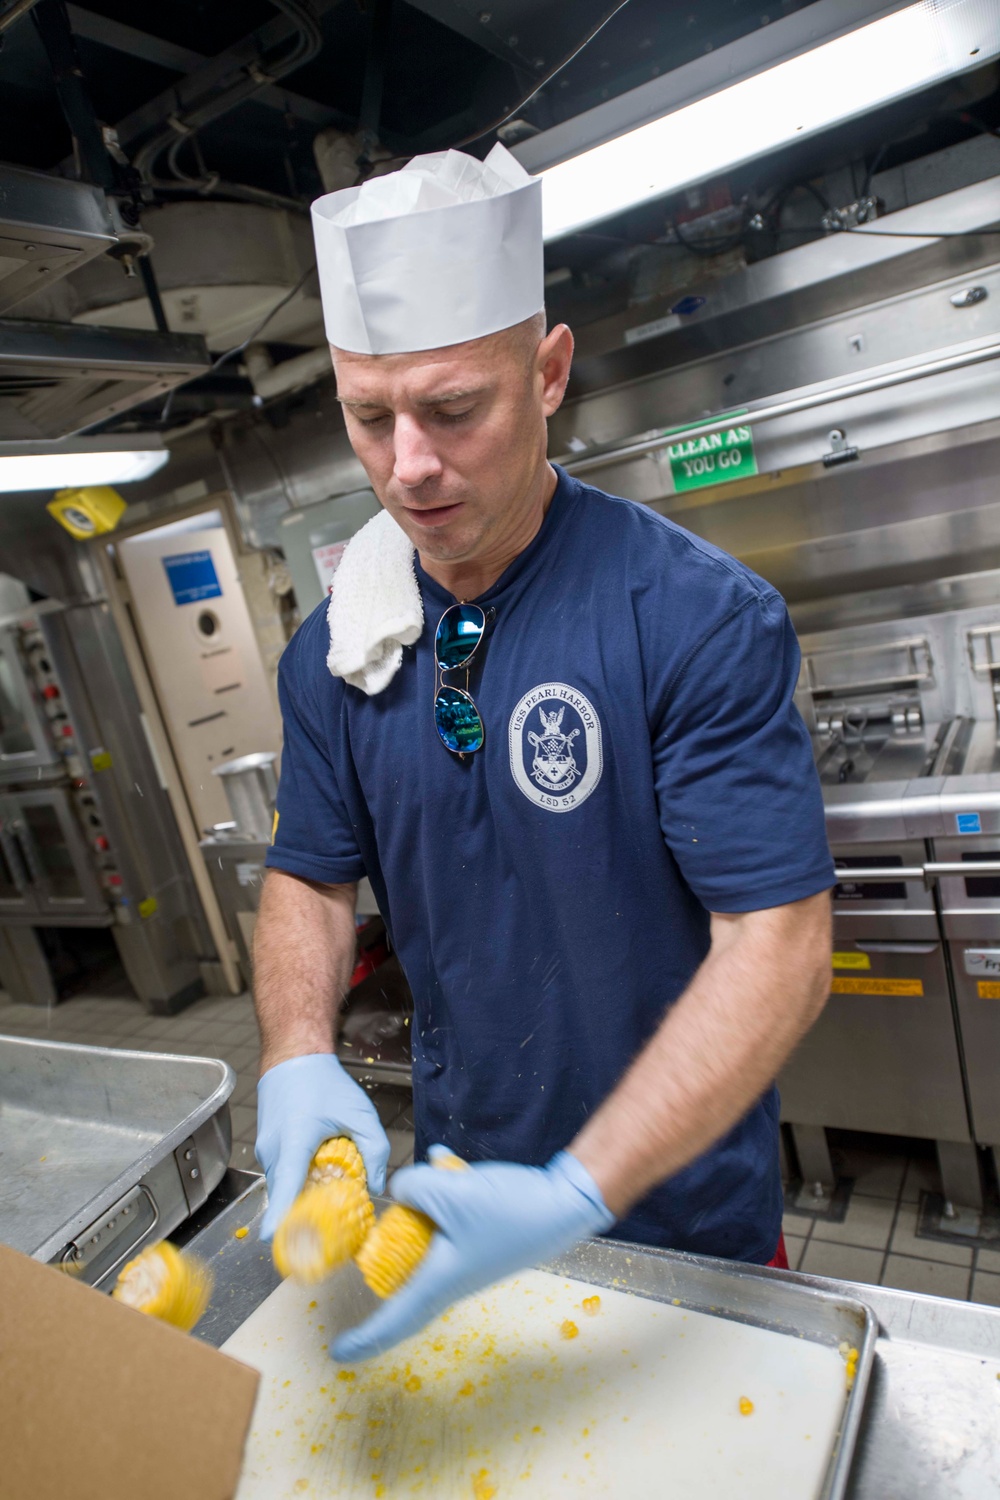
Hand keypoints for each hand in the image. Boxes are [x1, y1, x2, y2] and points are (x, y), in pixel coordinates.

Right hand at [256, 1054, 389, 1239]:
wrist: (294, 1059)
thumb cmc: (324, 1083)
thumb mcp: (360, 1112)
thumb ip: (375, 1149)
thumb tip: (377, 1186)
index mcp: (294, 1142)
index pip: (284, 1187)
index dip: (279, 1217)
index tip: (272, 1241)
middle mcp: (273, 1151)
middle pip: (286, 1196)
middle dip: (304, 1217)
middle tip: (331, 1232)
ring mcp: (265, 1151)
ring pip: (283, 1187)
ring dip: (303, 1197)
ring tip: (330, 1202)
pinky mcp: (267, 1150)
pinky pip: (282, 1176)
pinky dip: (298, 1184)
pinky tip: (319, 1180)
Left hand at [332, 1147, 613, 1361]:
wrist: (562, 1204)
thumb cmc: (507, 1211)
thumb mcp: (449, 1193)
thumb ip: (412, 1188)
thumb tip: (401, 1189)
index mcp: (440, 1282)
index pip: (395, 1321)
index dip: (365, 1339)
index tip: (338, 1354)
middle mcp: (451, 1277)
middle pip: (406, 1276)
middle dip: (387, 1257)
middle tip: (370, 1244)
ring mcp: (466, 1256)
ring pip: (426, 1236)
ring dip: (424, 1205)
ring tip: (434, 1175)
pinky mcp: (480, 1233)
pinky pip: (448, 1215)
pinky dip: (443, 1189)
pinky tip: (443, 1160)